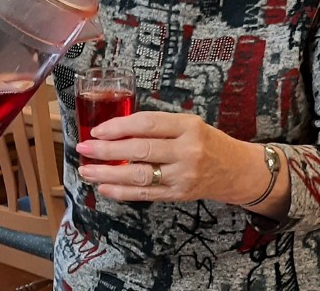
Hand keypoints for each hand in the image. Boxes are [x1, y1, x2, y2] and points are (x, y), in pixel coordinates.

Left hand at [74, 111, 261, 204]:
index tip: (98, 130)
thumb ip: (157, 126)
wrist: (235, 170)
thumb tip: (115, 129)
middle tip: (84, 148)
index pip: (147, 124)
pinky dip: (121, 192)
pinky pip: (145, 194)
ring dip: (108, 175)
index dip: (119, 126)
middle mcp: (186, 152)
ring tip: (86, 171)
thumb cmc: (207, 142)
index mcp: (188, 127)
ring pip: (139, 176)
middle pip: (140, 151)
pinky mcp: (178, 195)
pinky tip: (104, 188)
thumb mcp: (188, 124)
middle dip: (107, 151)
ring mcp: (182, 176)